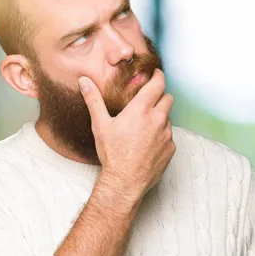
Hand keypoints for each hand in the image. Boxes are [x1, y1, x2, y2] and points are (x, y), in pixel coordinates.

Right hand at [78, 69, 175, 197]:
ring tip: (144, 127)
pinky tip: (148, 143)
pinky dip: (161, 136)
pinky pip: (169, 136)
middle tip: (149, 101)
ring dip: (160, 118)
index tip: (156, 74)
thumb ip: (93, 100)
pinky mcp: (170, 148)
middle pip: (168, 98)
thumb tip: (84, 81)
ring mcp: (166, 134)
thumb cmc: (112, 153)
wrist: (125, 181)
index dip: (158, 76)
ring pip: (168, 118)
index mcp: (141, 109)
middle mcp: (158, 119)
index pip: (158, 83)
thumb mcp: (100, 125)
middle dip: (160, 96)